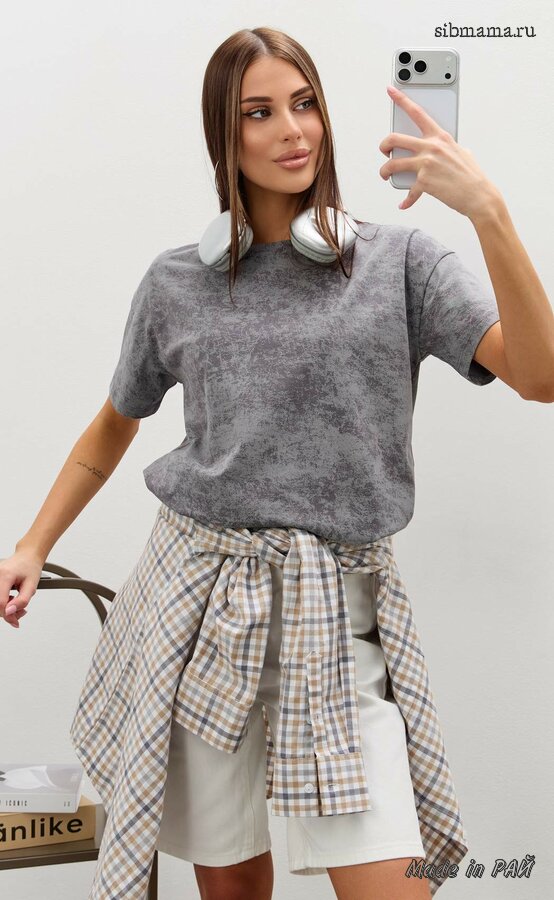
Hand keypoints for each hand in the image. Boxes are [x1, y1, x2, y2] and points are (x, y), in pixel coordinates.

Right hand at [0, 550, 42, 628]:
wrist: (28, 556)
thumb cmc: (30, 567)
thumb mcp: (32, 585)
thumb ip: (22, 600)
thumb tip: (10, 612)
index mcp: (5, 575)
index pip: (1, 602)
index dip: (8, 614)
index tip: (16, 620)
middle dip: (8, 613)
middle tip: (21, 612)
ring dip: (6, 609)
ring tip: (18, 605)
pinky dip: (3, 603)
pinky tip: (12, 600)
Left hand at [379, 85, 501, 216]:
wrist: (478, 195)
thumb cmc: (471, 175)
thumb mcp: (461, 152)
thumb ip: (446, 148)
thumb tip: (438, 152)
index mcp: (440, 136)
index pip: (417, 112)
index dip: (401, 99)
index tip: (390, 90)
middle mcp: (431, 147)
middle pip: (394, 138)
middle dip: (384, 145)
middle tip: (384, 151)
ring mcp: (426, 164)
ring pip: (393, 164)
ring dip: (385, 170)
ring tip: (385, 174)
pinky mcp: (423, 182)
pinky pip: (408, 191)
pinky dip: (406, 200)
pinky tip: (403, 204)